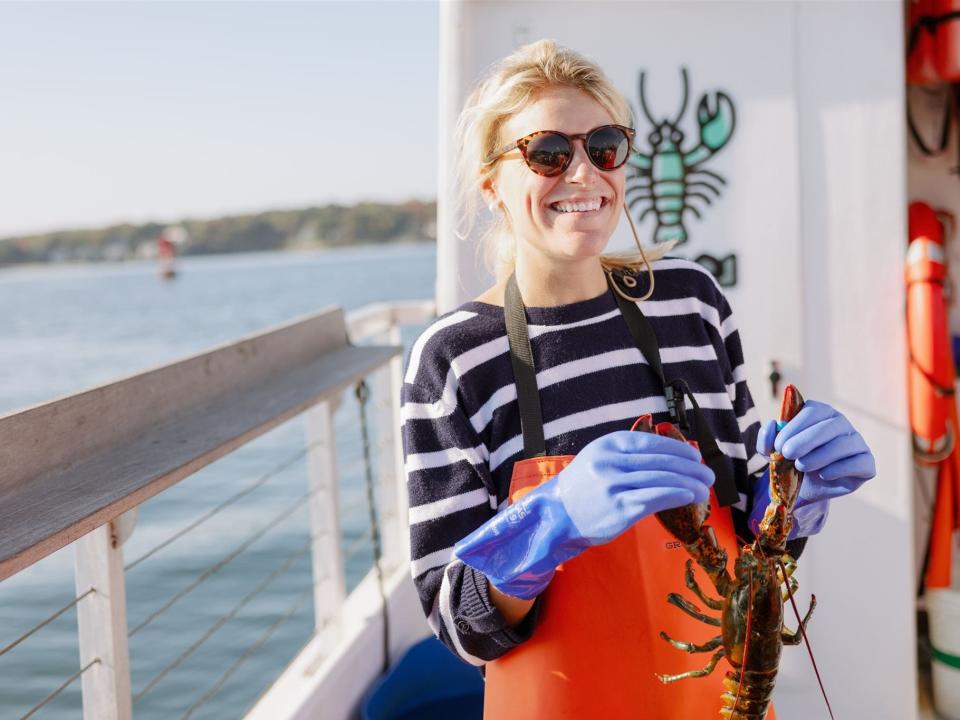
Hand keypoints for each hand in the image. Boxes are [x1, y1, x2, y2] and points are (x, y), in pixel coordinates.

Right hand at [556, 430, 714, 544]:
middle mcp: (611, 462)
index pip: (651, 443)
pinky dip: (675, 495)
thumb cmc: (584, 487)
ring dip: (688, 483)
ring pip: (661, 479)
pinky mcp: (619, 509)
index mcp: (608, 445)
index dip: (678, 449)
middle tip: (708, 474)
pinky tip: (688, 496)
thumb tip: (671, 458)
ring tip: (704, 489)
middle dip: (690, 468)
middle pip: (660, 461)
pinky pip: (655, 498)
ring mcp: (614, 485)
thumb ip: (628, 455)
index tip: (695, 458)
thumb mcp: (600, 458)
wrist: (557, 514)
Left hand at [757, 400, 875, 505]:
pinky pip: (859, 462)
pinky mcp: (866, 462)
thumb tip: (772, 424)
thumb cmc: (789, 460)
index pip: (812, 411)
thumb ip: (767, 437)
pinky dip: (840, 469)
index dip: (795, 427)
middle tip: (787, 455)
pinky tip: (823, 475)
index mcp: (820, 413)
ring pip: (844, 444)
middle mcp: (841, 423)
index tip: (779, 445)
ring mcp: (856, 441)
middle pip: (828, 426)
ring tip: (802, 466)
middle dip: (805, 441)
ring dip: (820, 456)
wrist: (803, 487)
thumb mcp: (772, 450)